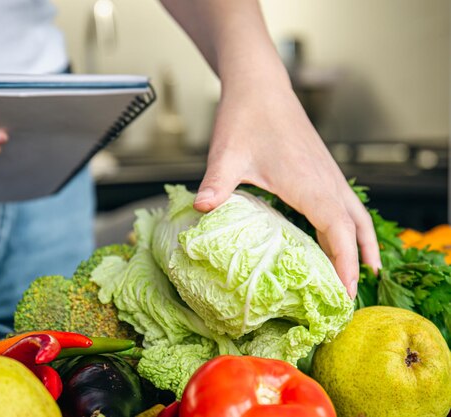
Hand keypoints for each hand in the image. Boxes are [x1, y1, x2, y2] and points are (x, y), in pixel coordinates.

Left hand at [193, 85, 380, 297]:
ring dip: (362, 242)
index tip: (344, 294)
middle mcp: (326, 181)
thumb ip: (216, 184)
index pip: (338, 232)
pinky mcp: (321, 167)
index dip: (343, 264)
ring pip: (356, 214)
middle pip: (355, 228)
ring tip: (365, 271)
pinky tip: (340, 233)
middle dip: (357, 262)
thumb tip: (200, 208)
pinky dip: (352, 225)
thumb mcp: (227, 155)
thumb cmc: (245, 118)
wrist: (259, 86)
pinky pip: (346, 203)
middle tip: (352, 296)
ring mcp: (327, 173)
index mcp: (309, 184)